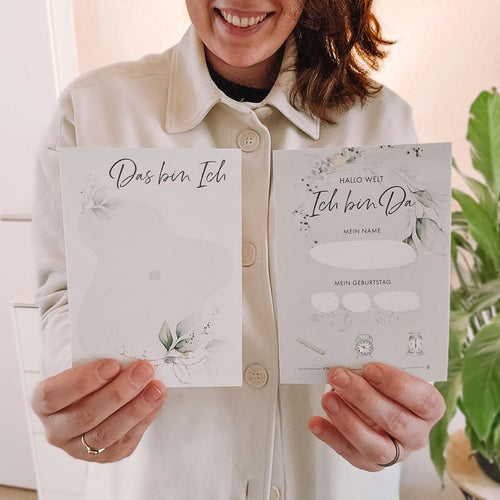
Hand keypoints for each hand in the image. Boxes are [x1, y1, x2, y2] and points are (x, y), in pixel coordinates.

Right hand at [31, 359, 166, 461]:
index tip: (112, 364)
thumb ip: (99, 358)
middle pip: (86, 415)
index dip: (83, 381)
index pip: (54, 395)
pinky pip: (124, 442)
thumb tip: (126, 347)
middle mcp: (56, 429)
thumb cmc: (91, 373)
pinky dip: (144, 419)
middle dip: (119, 393)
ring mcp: (78, 447)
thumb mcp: (87, 361)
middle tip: (143, 371)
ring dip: (136, 409)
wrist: (96, 394)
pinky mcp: (104, 456)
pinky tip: (156, 401)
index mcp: (44, 402)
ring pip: (106, 434)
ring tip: (156, 388)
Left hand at [308, 363, 444, 470]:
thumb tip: (352, 357)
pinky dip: (331, 437)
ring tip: (328, 399)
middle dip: (363, 397)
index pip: (424, 400)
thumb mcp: (388, 372)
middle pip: (396, 421)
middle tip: (340, 377)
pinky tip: (316, 422)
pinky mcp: (372, 462)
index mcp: (429, 408)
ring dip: (348, 421)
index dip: (397, 384)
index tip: (371, 369)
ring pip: (376, 446)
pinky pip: (351, 454)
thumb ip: (378, 368)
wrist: (377, 403)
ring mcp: (396, 452)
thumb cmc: (385, 385)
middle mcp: (416, 434)